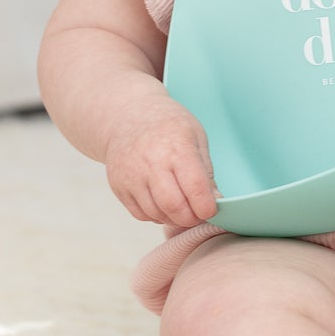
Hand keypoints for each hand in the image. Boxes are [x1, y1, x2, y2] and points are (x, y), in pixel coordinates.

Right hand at [103, 92, 218, 228]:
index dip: (206, 206)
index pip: (194, 186)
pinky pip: (140, 214)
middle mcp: (151, 163)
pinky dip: (156, 216)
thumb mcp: (195, 136)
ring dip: (174, 219)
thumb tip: (216, 200)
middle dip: (191, 219)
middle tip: (198, 214)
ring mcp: (132, 176)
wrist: (127, 116)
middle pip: (174, 206)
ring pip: (156, 214)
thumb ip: (206, 171)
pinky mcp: (119, 186)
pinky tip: (163, 205)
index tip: (212, 210)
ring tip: (182, 208)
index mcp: (177, 147)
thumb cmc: (167, 126)